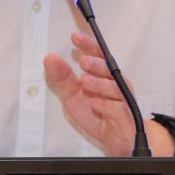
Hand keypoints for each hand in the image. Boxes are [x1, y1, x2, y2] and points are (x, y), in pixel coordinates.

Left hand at [43, 31, 137, 155]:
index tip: (75, 37)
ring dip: (99, 84)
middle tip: (83, 62)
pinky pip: (118, 109)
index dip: (87, 44)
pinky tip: (96, 104)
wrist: (114, 137)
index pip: (96, 54)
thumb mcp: (72, 95)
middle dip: (96, 63)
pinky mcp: (124, 116)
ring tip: (85, 81)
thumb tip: (49, 58)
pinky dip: (106, 106)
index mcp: (102, 73)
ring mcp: (121, 99)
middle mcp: (114, 82)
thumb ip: (62, 78)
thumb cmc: (96, 112)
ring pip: (114, 87)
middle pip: (109, 68)